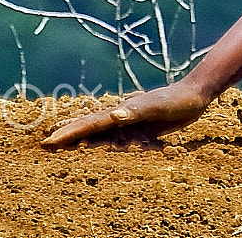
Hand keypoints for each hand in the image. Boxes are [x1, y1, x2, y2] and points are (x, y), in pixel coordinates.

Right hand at [41, 81, 211, 148]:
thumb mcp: (157, 107)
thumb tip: (114, 115)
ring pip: (100, 133)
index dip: (70, 133)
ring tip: (63, 146)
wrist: (195, 95)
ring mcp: (130, 121)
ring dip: (82, 140)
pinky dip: (103, 143)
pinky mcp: (141, 127)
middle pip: (90, 128)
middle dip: (69, 136)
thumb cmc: (177, 101)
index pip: (90, 125)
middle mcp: (122, 116)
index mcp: (122, 112)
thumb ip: (136, 111)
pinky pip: (117, 138)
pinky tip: (98, 147)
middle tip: (46, 144)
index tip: (49, 141)